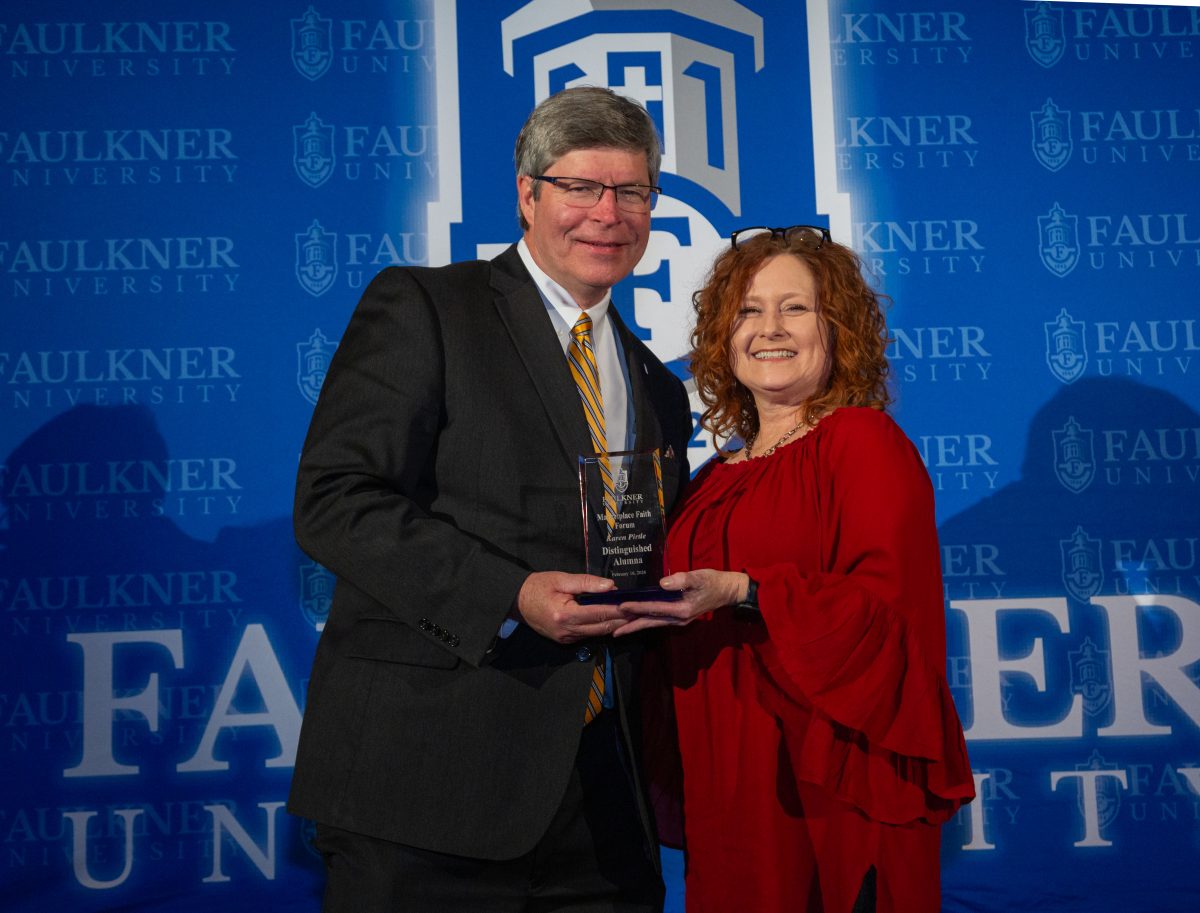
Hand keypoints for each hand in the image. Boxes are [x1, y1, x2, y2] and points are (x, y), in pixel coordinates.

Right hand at [514, 571, 627, 643]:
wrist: (517, 601)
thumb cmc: (538, 586)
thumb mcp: (562, 579)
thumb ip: (586, 583)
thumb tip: (610, 586)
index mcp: (565, 615)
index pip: (599, 613)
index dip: (618, 610)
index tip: (634, 605)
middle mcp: (567, 631)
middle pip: (601, 627)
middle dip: (621, 620)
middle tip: (639, 612)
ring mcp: (566, 638)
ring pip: (596, 633)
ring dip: (613, 625)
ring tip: (630, 615)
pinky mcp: (565, 640)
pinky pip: (588, 634)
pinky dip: (600, 627)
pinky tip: (612, 619)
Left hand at [611, 569, 748, 636]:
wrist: (727, 591)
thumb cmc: (713, 581)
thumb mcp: (699, 577)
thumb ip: (682, 580)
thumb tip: (663, 583)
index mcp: (682, 609)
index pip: (654, 608)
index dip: (637, 607)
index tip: (622, 606)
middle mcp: (679, 618)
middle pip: (651, 622)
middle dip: (632, 626)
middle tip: (614, 631)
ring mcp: (679, 620)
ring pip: (654, 623)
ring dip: (637, 626)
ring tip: (620, 629)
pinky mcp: (679, 616)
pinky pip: (659, 620)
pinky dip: (646, 621)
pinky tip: (638, 620)